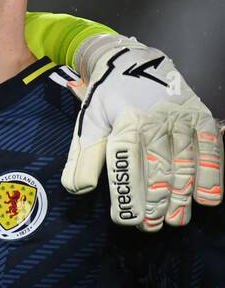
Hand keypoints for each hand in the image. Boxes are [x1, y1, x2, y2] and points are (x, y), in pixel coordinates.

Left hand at [62, 35, 222, 229]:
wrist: (132, 61)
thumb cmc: (107, 100)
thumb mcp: (88, 124)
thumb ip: (82, 158)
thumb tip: (77, 190)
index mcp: (124, 121)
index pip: (125, 164)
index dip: (127, 195)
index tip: (125, 220)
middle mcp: (155, 120)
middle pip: (158, 168)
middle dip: (154, 202)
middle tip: (150, 226)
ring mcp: (181, 118)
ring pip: (185, 163)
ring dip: (182, 196)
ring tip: (175, 220)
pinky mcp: (201, 117)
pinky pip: (210, 149)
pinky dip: (211, 174)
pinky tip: (207, 198)